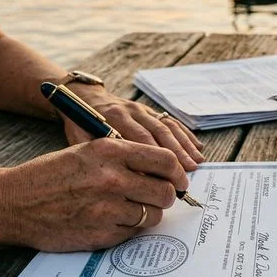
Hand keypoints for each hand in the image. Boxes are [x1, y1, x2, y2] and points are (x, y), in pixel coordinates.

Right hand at [0, 139, 189, 250]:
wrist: (14, 202)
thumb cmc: (52, 174)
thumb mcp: (88, 151)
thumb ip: (125, 157)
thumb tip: (163, 170)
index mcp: (111, 151)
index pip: (165, 160)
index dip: (178, 172)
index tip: (180, 180)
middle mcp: (112, 178)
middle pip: (165, 191)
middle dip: (166, 196)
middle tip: (157, 197)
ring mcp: (108, 208)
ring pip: (153, 215)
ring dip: (148, 213)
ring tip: (131, 209)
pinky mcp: (102, 233)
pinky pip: (134, 232)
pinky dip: (129, 228)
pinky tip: (112, 220)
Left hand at [61, 85, 203, 170]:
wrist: (80, 96)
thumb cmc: (79, 125)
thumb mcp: (80, 139)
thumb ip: (100, 154)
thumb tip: (124, 176)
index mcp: (113, 118)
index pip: (140, 140)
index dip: (154, 159)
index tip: (164, 180)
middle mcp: (131, 111)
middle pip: (159, 133)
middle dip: (175, 155)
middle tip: (186, 175)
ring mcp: (142, 109)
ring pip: (168, 127)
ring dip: (184, 146)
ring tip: (196, 163)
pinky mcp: (149, 109)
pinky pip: (171, 121)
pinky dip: (185, 134)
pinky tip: (197, 147)